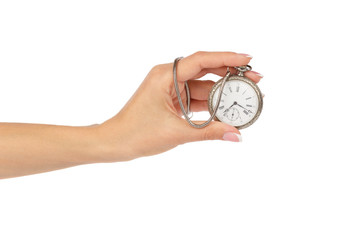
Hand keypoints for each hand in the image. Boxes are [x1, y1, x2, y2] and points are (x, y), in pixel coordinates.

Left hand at [96, 51, 263, 161]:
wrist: (115, 143)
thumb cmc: (136, 133)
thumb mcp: (177, 133)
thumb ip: (210, 132)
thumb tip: (236, 135)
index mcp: (166, 76)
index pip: (201, 60)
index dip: (226, 58)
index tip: (247, 59)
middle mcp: (168, 77)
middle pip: (205, 70)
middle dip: (230, 74)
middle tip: (255, 79)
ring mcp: (170, 88)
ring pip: (202, 85)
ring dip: (222, 90)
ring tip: (246, 94)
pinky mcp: (172, 100)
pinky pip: (196, 97)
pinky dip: (211, 103)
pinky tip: (228, 106)